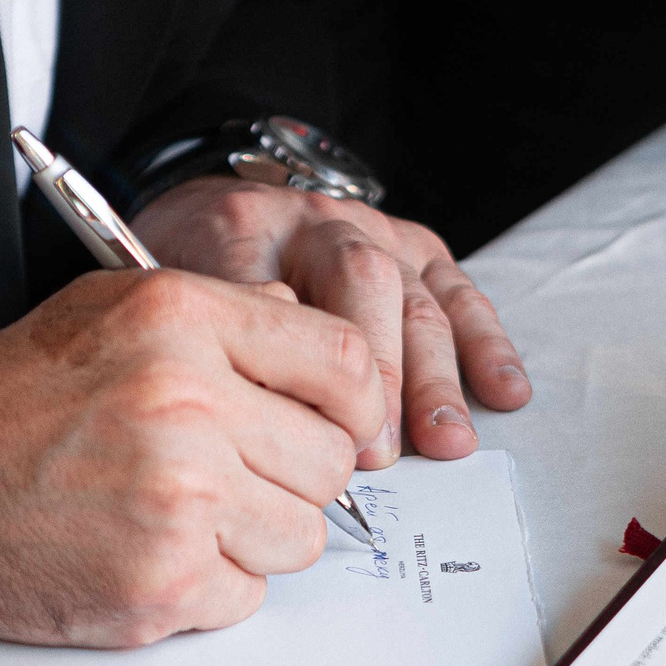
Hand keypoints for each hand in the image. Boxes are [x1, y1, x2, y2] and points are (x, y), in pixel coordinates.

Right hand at [0, 268, 383, 646]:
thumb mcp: (106, 314)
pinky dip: (207, 590)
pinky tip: (143, 554)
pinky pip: (247, 598)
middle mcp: (186, 403)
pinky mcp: (160, 584)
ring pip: (300, 539)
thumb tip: (306, 330)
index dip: (353, 406)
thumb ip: (220, 318)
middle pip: (332, 464)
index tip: (331, 426)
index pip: (345, 364)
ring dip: (253, 539)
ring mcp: (176, 500)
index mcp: (178, 320)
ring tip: (174, 515)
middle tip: (223, 477)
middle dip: (290, 479)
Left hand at [132, 178, 531, 468]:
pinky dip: (486, 344)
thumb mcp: (161, 302)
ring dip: (436, 376)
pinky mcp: (416, 248)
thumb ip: (200, 345)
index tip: (311, 431)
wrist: (206, 213)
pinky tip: (504, 391)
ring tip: (446, 441)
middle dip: (379, 375)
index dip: (303, 366)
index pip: (282, 292)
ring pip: (416, 297)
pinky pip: (459, 292)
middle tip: (380, 452)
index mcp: (241, 229)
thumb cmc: (186, 275)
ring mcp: (373, 232)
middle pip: (364, 284)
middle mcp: (315, 222)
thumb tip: (254, 423)